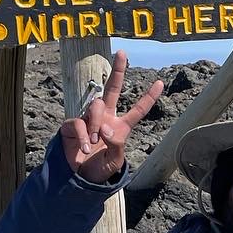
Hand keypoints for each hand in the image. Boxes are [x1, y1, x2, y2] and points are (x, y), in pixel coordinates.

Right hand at [59, 52, 163, 185]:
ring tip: (95, 143)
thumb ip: (117, 144)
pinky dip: (84, 136)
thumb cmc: (100, 169)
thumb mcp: (116, 160)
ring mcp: (88, 119)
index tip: (160, 82)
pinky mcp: (72, 125)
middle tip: (122, 53)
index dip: (149, 97)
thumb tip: (106, 128)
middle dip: (118, 70)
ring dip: (96, 125)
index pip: (137, 109)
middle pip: (112, 88)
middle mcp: (105, 118)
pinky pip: (78, 122)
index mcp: (120, 126)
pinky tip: (86, 148)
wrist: (79, 179)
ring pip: (95, 106)